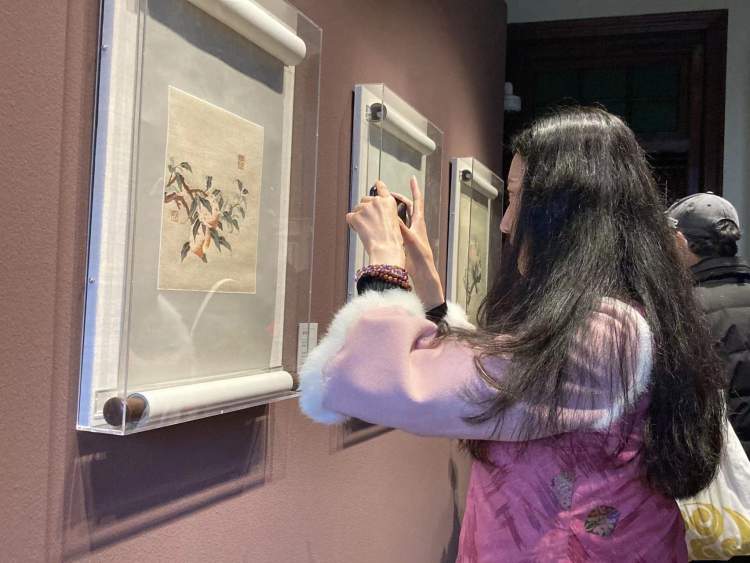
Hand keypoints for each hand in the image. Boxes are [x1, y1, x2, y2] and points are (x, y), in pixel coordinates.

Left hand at [346, 180, 405, 267]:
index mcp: (389, 202)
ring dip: (358, 218)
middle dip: (364, 210)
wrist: (386, 248)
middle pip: (364, 200)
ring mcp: (365, 208)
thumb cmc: (392, 240)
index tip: (376, 183)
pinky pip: (349, 217)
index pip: (382, 188)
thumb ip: (386, 213)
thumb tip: (376, 215)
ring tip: (366, 230)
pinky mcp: (356, 216)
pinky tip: (360, 232)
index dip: (378, 185)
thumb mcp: (395, 221)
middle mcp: (377, 202)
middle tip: (369, 223)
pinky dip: (352, 225)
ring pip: (356, 209)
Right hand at [392, 177, 443, 308]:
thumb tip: (394, 217)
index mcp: (419, 223)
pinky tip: (384, 224)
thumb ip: (402, 229)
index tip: (412, 178)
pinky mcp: (406, 242)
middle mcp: (415, 227)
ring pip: (402, 217)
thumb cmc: (421, 259)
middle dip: (399, 199)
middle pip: (408, 208)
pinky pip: (397, 228)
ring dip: (394, 211)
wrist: (423, 275)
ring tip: (383, 207)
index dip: (415, 190)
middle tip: (387, 195)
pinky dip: (391, 223)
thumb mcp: (411, 242)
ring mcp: (411, 234)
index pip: (417, 202)